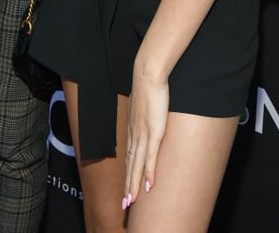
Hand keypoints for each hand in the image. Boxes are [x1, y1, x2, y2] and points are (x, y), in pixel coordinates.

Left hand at [123, 58, 168, 209]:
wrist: (147, 74)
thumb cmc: (147, 85)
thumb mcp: (145, 102)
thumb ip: (145, 112)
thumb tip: (149, 114)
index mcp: (133, 128)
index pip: (129, 155)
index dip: (128, 172)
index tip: (126, 186)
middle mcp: (135, 134)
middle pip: (130, 165)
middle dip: (128, 185)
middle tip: (125, 205)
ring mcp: (143, 134)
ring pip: (137, 165)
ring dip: (134, 185)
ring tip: (131, 202)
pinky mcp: (153, 132)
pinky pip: (150, 157)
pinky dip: (148, 173)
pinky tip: (148, 186)